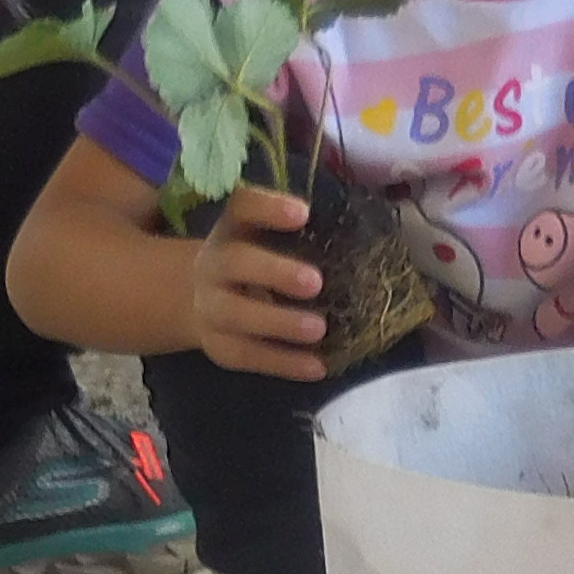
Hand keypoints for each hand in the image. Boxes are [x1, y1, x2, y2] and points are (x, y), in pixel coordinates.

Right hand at [193, 191, 332, 379]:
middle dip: (275, 272)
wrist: (205, 300)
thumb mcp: (269, 241)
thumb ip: (304, 238)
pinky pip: (247, 356)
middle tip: (316, 282)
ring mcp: (210, 306)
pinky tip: (318, 367)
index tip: (304, 213)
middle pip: (234, 262)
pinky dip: (283, 363)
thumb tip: (367, 243)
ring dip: (279, 322)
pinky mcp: (218, 345)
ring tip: (319, 329)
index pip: (242, 206)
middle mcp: (214, 263)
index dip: (269, 208)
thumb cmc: (259, 262)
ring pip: (235, 315)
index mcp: (233, 228)